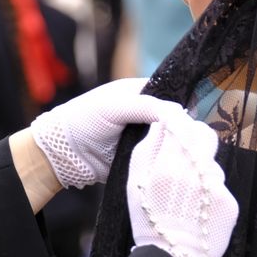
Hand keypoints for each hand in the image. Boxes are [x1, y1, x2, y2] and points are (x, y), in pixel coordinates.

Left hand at [30, 78, 184, 188]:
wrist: (63, 154)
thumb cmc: (84, 120)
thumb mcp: (116, 106)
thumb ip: (148, 106)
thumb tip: (180, 114)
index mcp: (139, 93)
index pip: (170, 93)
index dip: (182, 102)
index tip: (193, 115)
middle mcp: (143, 113)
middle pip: (172, 118)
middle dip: (180, 127)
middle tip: (192, 137)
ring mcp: (141, 136)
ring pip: (168, 139)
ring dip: (173, 145)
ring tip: (186, 151)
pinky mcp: (139, 156)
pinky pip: (158, 157)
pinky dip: (164, 160)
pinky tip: (174, 163)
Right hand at [128, 115, 235, 256]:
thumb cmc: (148, 220)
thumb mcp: (134, 182)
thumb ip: (147, 148)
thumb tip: (162, 124)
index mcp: (168, 165)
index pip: (181, 123)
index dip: (178, 120)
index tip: (174, 122)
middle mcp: (196, 173)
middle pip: (206, 134)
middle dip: (196, 136)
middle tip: (186, 149)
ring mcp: (216, 188)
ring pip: (213, 163)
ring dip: (202, 170)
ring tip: (187, 193)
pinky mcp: (230, 203)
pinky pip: (220, 187)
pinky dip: (210, 193)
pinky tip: (197, 209)